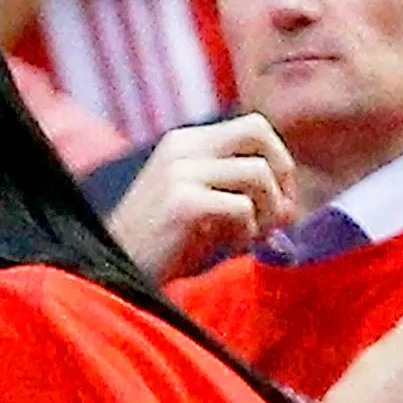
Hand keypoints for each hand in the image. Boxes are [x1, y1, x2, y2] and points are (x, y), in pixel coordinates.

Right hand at [106, 114, 296, 282]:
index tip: (280, 202)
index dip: (278, 161)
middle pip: (258, 131)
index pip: (252, 127)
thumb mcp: (198, 204)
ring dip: (268, 211)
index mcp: (185, 142)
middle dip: (282, 174)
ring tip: (251, 238)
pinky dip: (248, 231)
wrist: (114, 274)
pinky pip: (242, 207)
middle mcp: (182, 147)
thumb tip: (288, 199)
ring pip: (258, 173)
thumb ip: (233, 188)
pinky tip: (231, 248)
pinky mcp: (182, 203)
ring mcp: (180, 172)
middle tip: (281, 216)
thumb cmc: (159, 249)